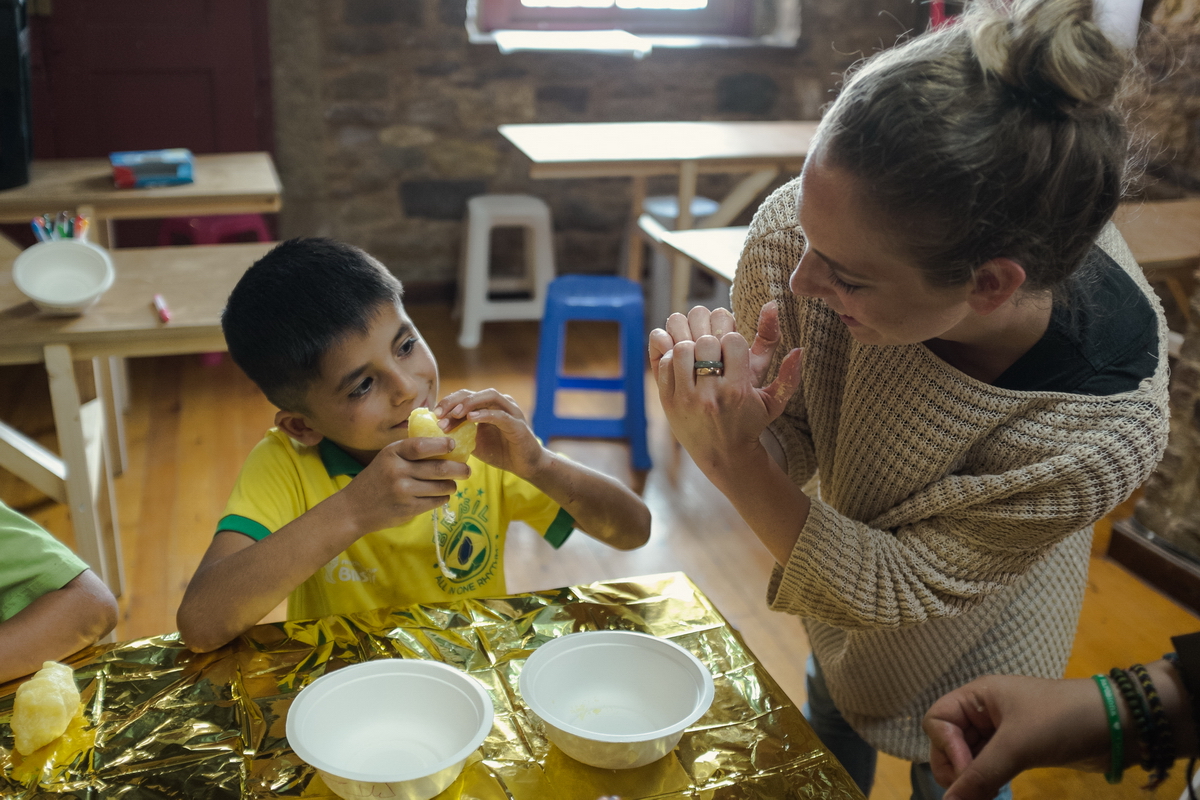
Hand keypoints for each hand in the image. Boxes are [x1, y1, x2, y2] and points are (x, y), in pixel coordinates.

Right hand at [339, 435, 468, 532]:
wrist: (353, 509)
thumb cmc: (375, 479)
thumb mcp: (386, 458)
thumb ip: (409, 451)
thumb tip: (443, 444)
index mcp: (392, 453)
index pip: (421, 446)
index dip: (441, 445)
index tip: (453, 445)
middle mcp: (397, 471)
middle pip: (438, 468)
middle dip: (459, 469)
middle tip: (466, 470)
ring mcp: (403, 492)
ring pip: (441, 486)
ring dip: (451, 485)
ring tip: (453, 483)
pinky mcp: (408, 509)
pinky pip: (435, 502)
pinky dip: (442, 498)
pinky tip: (441, 495)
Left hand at [435, 388, 546, 478]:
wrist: (525, 465)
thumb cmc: (500, 452)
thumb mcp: (474, 442)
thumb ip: (460, 433)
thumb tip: (436, 431)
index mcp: (488, 406)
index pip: (464, 397)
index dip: (448, 402)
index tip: (434, 414)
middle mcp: (500, 404)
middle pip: (474, 393)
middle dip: (454, 401)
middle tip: (439, 413)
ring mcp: (511, 412)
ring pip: (489, 397)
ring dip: (469, 403)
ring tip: (455, 413)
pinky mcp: (518, 424)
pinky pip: (501, 415)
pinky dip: (485, 414)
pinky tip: (471, 418)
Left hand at [649, 303, 801, 476]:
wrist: (724, 456)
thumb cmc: (751, 423)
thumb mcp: (773, 402)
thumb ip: (789, 375)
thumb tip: (800, 349)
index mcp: (738, 391)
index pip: (733, 341)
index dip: (733, 337)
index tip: (733, 346)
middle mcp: (710, 395)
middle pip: (705, 342)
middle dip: (711, 337)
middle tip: (713, 344)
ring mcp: (686, 398)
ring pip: (682, 348)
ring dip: (689, 343)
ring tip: (697, 350)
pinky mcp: (668, 401)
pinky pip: (664, 363)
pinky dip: (671, 355)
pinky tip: (683, 361)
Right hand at [923, 675, 1112, 799]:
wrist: (1119, 724)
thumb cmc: (1062, 721)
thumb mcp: (1018, 746)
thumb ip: (980, 776)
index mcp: (978, 696)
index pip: (938, 721)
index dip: (945, 748)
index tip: (969, 770)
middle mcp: (984, 711)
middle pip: (948, 742)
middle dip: (956, 768)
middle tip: (975, 791)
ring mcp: (1002, 731)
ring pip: (969, 758)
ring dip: (973, 780)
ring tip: (985, 798)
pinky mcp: (1020, 749)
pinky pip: (990, 767)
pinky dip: (988, 783)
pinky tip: (995, 795)